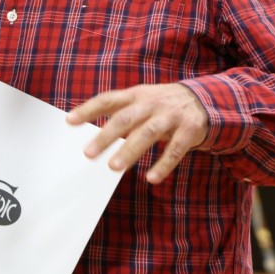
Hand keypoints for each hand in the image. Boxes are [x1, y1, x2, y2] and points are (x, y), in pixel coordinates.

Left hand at [66, 83, 208, 183]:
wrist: (204, 99)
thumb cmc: (162, 104)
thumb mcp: (142, 100)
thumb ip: (120, 112)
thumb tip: (90, 131)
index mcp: (136, 95)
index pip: (108, 99)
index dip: (88, 109)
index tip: (69, 121)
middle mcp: (152, 103)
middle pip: (126, 118)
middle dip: (106, 136)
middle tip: (88, 153)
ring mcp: (171, 116)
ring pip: (148, 133)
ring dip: (130, 150)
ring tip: (114, 167)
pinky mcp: (190, 130)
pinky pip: (175, 150)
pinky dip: (163, 165)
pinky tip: (151, 178)